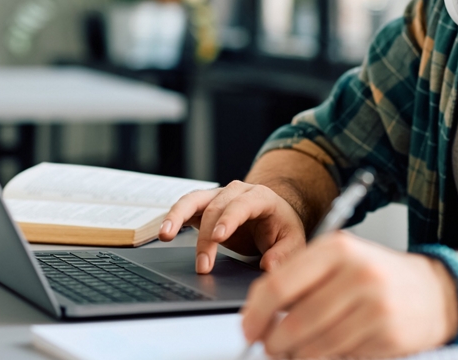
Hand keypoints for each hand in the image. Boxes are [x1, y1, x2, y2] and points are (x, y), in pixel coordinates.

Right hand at [158, 180, 308, 273]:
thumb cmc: (281, 228)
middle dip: (206, 238)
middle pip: (215, 208)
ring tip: (166, 234)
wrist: (273, 216)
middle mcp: (236, 191)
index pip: (242, 204)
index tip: (218, 237)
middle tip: (203, 266)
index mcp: (261, 197)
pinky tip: (165, 232)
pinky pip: (186, 207)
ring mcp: (218, 196)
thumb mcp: (293, 241)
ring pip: (194, 200)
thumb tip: (269, 266)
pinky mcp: (205, 205)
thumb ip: (284, 254)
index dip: (229, 219)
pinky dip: (173, 217)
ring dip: (178, 217)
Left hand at [241, 232, 457, 358]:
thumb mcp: (342, 260)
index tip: (248, 328)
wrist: (437, 292)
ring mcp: (375, 306)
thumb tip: (259, 311)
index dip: (256, 313)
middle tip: (268, 346)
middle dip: (273, 341)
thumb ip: (301, 278)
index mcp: (338, 248)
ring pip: (315, 346)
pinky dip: (325, 358)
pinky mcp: (388, 335)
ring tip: (294, 351)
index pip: (279, 285)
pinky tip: (326, 350)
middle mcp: (357, 274)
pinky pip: (340, 357)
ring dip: (296, 355)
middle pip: (294, 321)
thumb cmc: (380, 276)